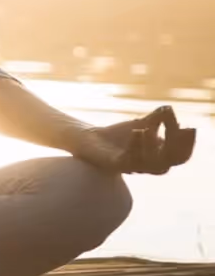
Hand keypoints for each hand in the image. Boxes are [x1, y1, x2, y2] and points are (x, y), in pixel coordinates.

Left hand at [72, 105, 195, 174]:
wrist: (88, 138)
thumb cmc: (117, 135)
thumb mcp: (140, 124)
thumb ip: (156, 119)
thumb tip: (169, 108)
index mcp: (157, 157)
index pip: (179, 156)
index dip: (186, 144)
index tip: (188, 127)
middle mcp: (147, 165)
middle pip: (168, 162)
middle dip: (175, 146)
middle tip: (176, 127)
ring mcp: (131, 166)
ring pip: (150, 164)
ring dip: (152, 145)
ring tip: (147, 128)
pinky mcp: (115, 165)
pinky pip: (129, 160)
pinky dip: (135, 145)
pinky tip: (136, 131)